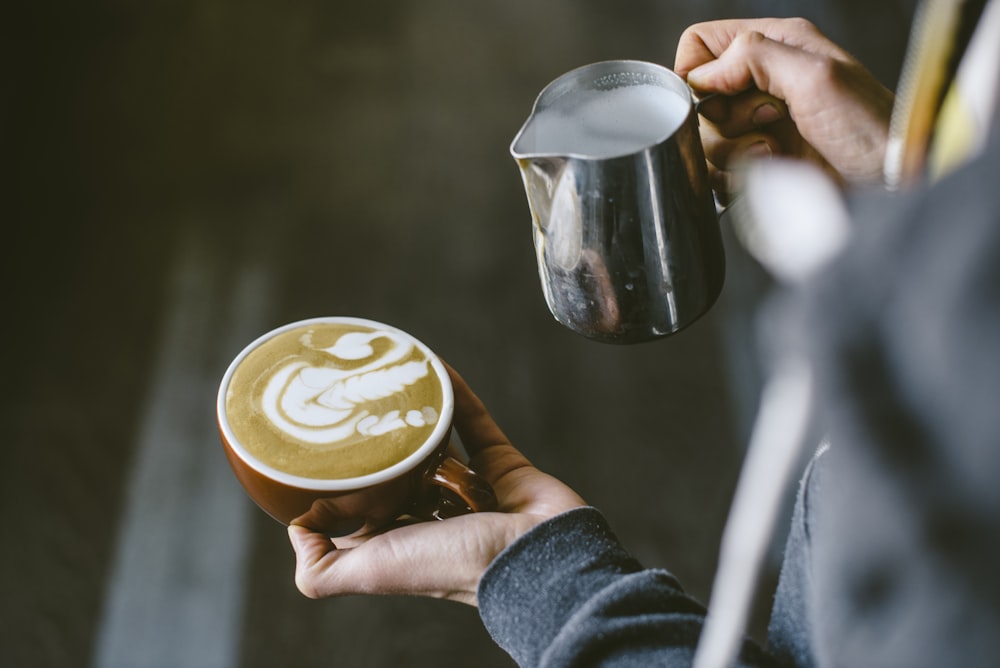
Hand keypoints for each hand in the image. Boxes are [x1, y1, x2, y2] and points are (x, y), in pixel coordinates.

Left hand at [288, 365, 586, 605]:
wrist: (535, 557)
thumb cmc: (454, 566)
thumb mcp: (372, 572)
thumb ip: (322, 569)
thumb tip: (297, 532)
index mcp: (403, 538)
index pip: (363, 507)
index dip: (342, 482)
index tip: (322, 448)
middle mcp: (434, 513)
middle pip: (398, 468)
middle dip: (380, 438)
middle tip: (356, 400)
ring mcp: (469, 487)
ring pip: (436, 441)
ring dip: (417, 411)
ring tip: (392, 379)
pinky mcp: (501, 464)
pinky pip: (475, 420)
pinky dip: (458, 394)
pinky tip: (436, 369)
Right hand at [674, 18, 893, 197]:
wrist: (889, 181)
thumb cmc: (869, 127)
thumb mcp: (816, 75)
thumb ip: (755, 57)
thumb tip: (704, 74)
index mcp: (776, 46)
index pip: (702, 44)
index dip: (697, 71)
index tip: (716, 95)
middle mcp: (763, 83)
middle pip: (698, 99)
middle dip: (725, 118)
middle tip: (769, 120)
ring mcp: (758, 126)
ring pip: (706, 139)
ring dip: (735, 150)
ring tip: (777, 149)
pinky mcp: (758, 163)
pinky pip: (718, 172)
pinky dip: (735, 178)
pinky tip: (771, 169)